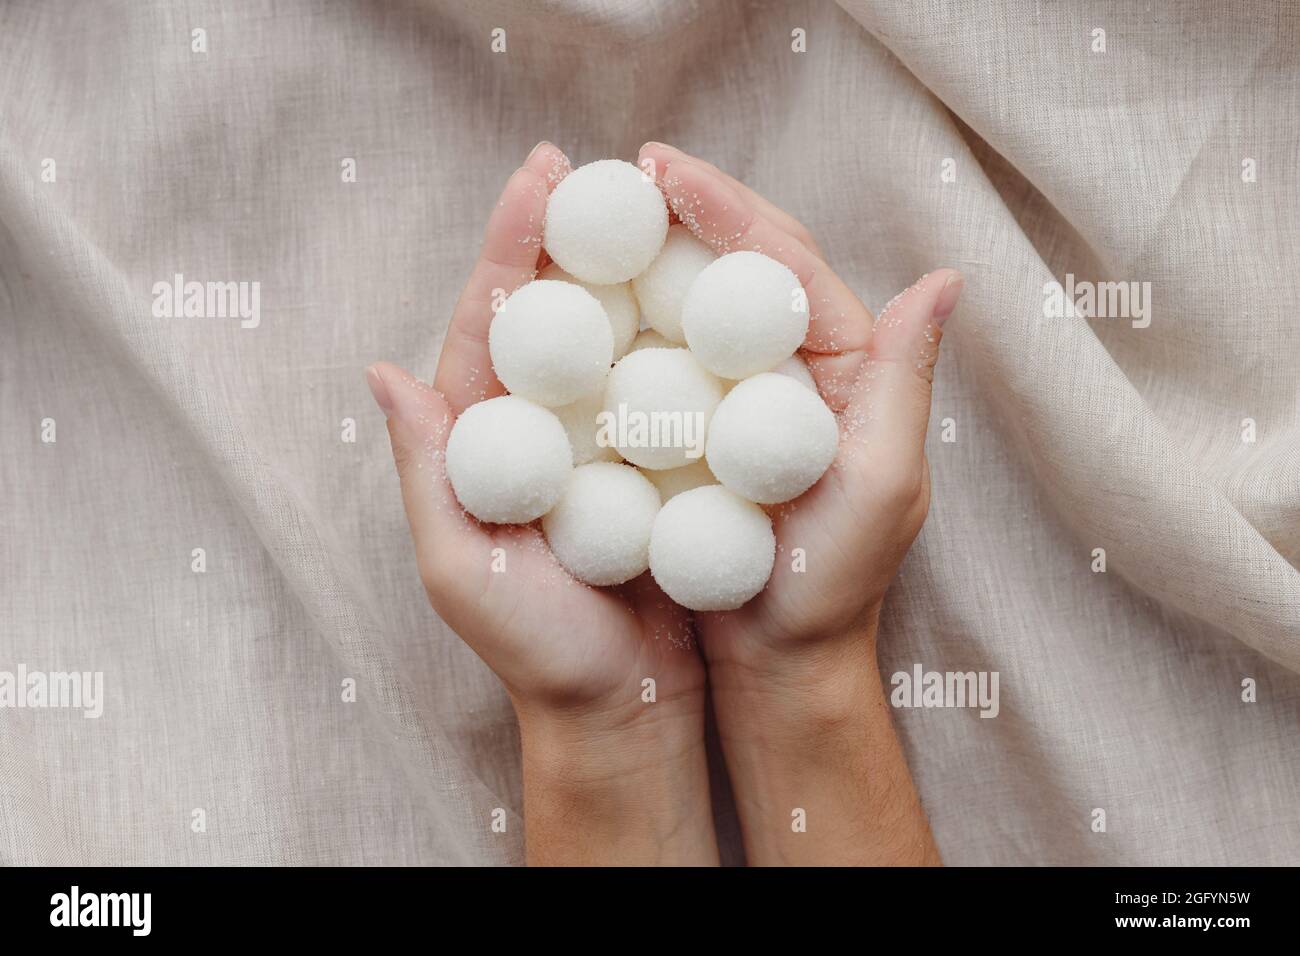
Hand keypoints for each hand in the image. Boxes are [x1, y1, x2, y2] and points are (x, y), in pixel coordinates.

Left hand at [368, 143, 715, 865]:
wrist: (628, 709)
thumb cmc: (537, 650)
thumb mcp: (462, 569)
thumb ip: (428, 472)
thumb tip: (382, 370)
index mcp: (485, 440)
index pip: (493, 323)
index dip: (511, 246)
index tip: (539, 177)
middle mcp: (543, 428)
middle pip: (555, 312)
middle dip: (571, 236)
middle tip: (598, 166)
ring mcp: (604, 442)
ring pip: (617, 338)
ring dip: (633, 270)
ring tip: (660, 204)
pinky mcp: (661, 463)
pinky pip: (671, 385)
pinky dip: (685, 334)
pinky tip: (713, 290)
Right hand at [639, 142, 960, 864]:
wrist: (778, 662)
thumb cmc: (832, 585)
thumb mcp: (882, 485)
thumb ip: (904, 379)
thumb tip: (945, 277)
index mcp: (842, 365)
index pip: (783, 263)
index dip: (726, 207)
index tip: (660, 169)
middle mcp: (789, 369)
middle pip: (736, 267)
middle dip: (682, 212)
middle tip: (618, 172)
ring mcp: (737, 399)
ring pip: (691, 308)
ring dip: (646, 257)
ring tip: (591, 216)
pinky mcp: (695, 433)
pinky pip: (657, 363)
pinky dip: (623, 327)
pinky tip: (580, 304)